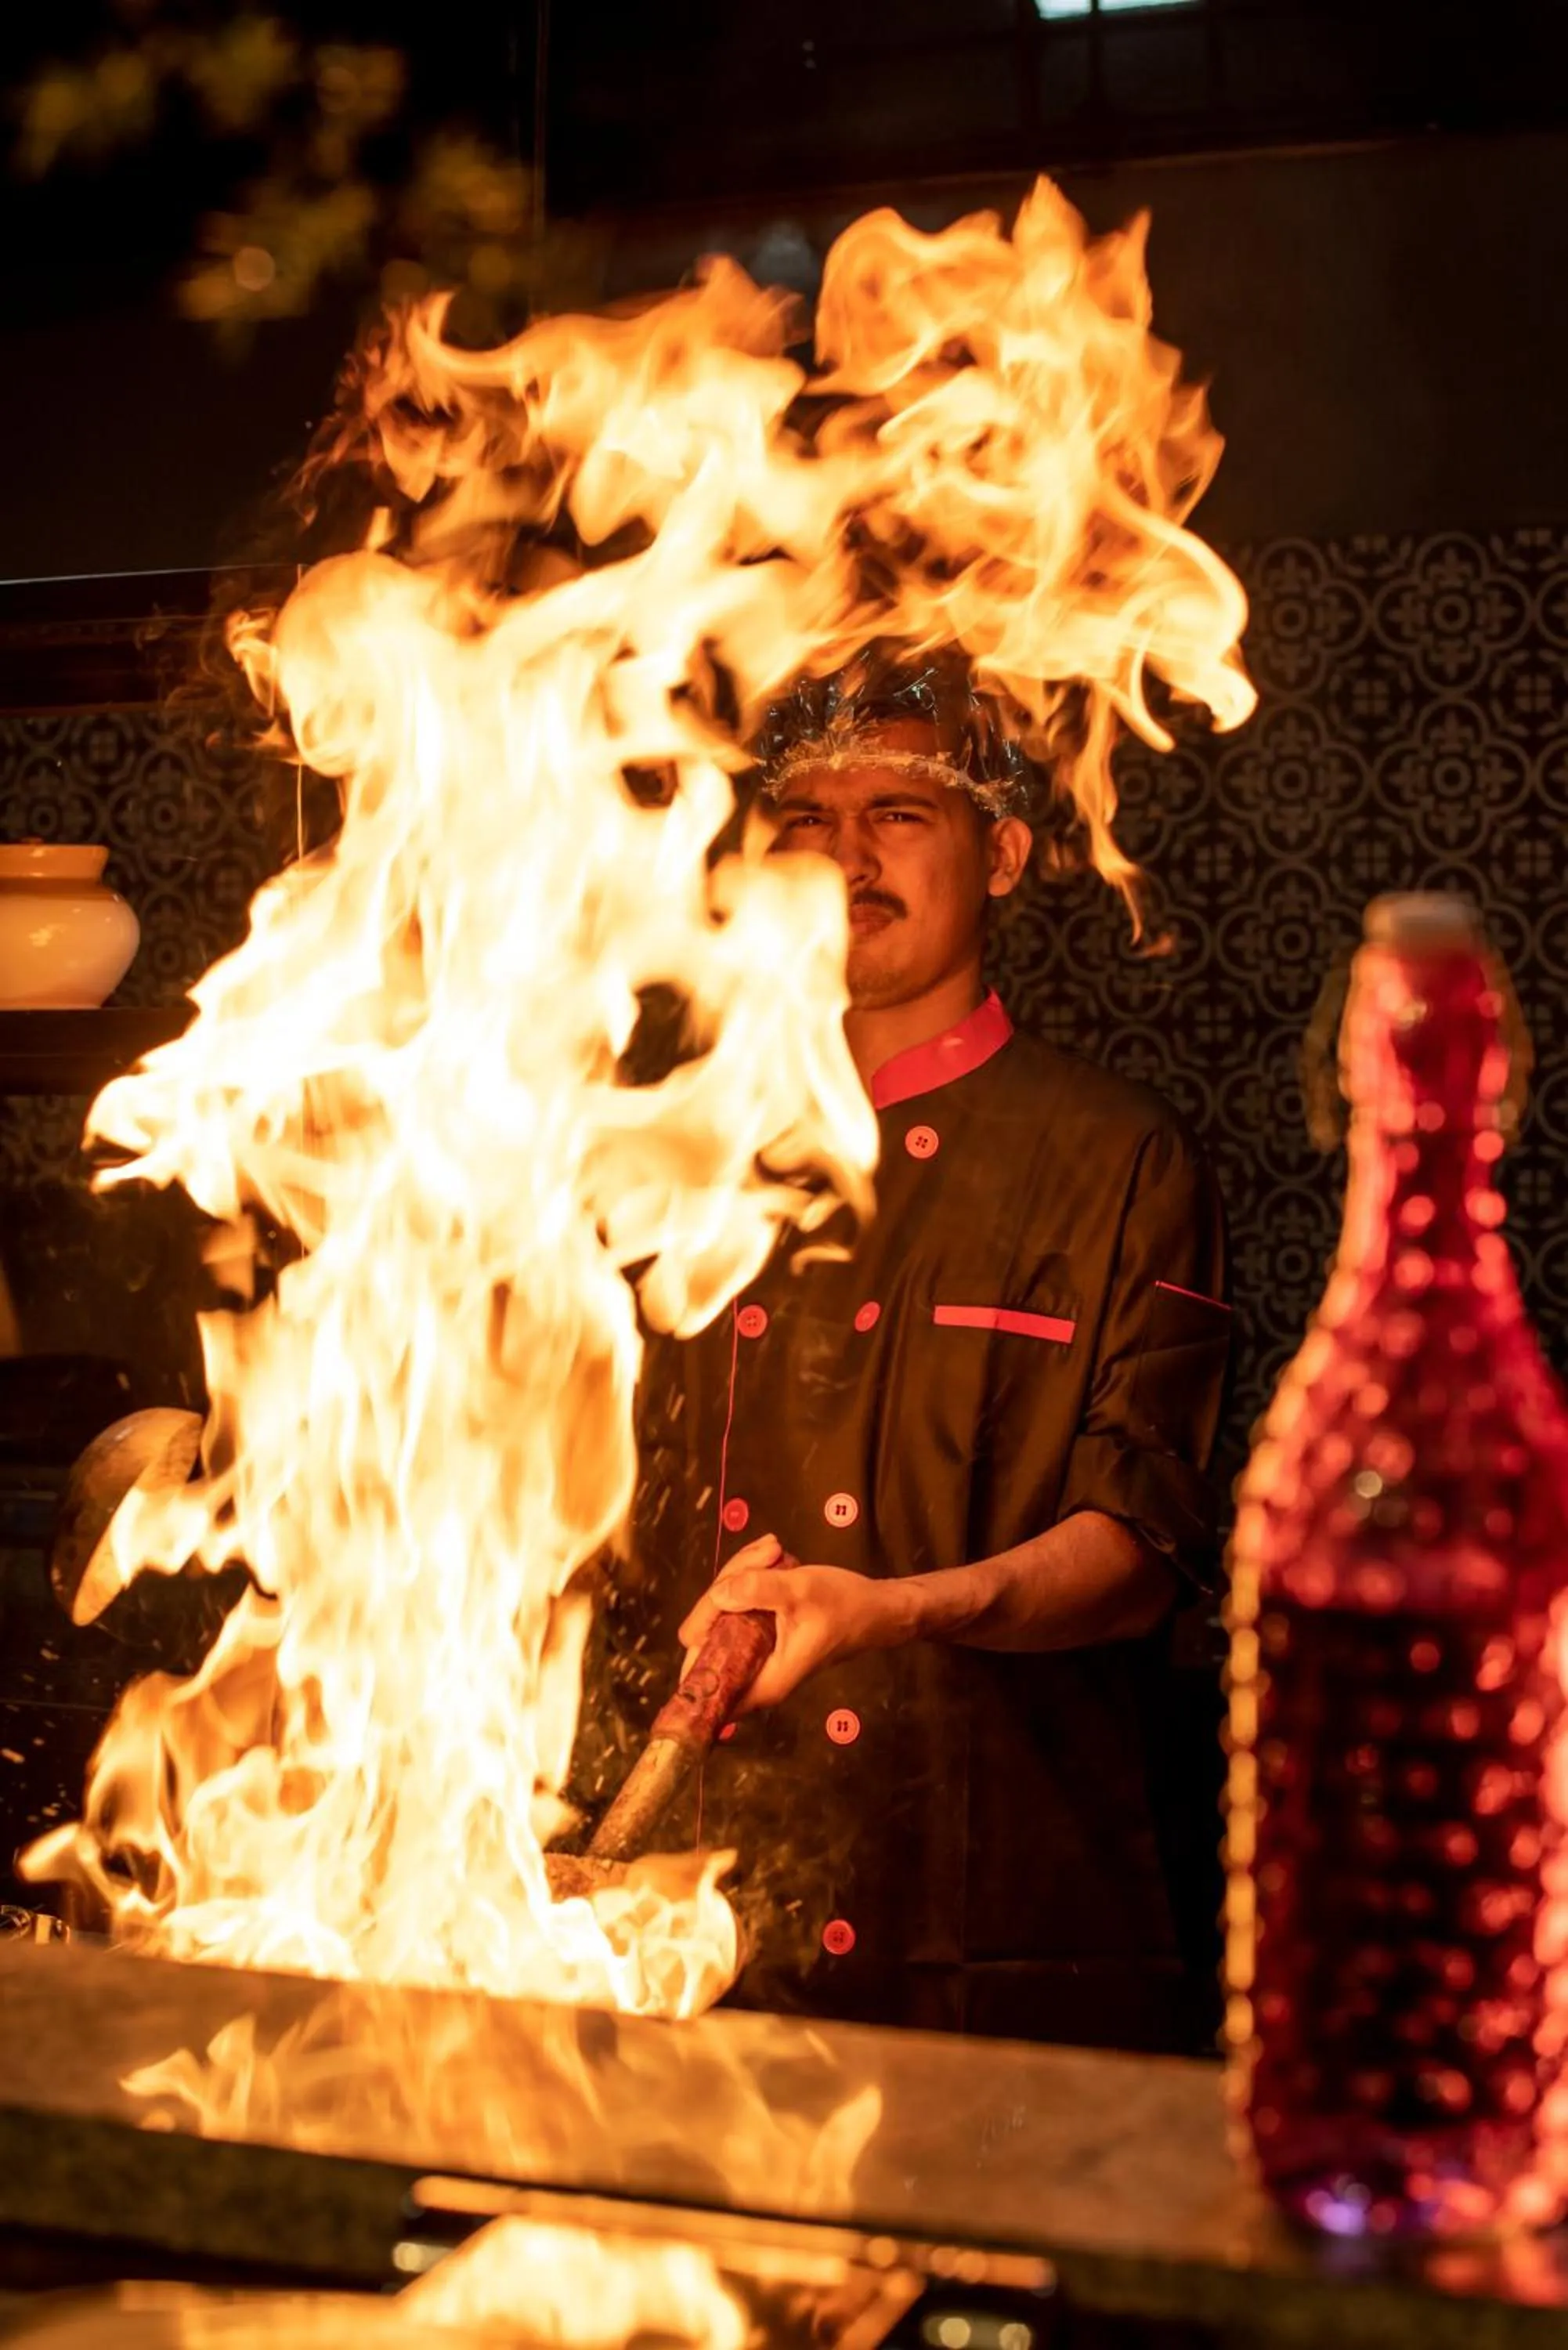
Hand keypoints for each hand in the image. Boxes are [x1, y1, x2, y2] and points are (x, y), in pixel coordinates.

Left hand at [677, 1533, 907, 1713]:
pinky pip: (738, 1610)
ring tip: (775, 1550)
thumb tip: (717, 1595)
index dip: (696, 1645)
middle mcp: (755, 1677)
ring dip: (741, 1576)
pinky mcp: (762, 1638)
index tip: (713, 1601)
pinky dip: (749, 1582)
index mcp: (763, 1682)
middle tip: (764, 1557)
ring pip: (723, 1617)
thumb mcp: (801, 1591)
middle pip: (710, 1638)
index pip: (705, 1683)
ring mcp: (757, 1656)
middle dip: (728, 1590)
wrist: (879, 1610)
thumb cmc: (845, 1605)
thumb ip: (757, 1590)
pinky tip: (774, 1556)